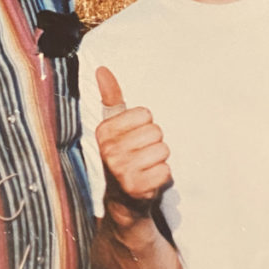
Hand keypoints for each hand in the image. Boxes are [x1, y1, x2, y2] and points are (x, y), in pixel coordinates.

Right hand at [95, 66, 171, 215]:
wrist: (122, 199)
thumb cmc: (123, 155)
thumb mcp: (115, 126)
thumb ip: (111, 97)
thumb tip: (102, 69)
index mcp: (104, 131)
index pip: (145, 114)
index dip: (145, 125)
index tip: (134, 138)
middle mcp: (109, 150)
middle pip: (156, 132)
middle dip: (154, 143)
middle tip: (142, 155)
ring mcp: (121, 170)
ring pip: (163, 150)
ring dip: (159, 160)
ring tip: (146, 167)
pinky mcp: (136, 187)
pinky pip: (166, 171)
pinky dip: (162, 176)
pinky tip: (149, 180)